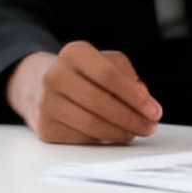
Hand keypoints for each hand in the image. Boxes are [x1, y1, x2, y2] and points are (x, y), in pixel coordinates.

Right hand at [7, 40, 160, 143]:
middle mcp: (55, 74)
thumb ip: (127, 77)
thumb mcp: (103, 63)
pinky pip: (81, 138)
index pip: (108, 75)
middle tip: (149, 127)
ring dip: (120, 132)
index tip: (154, 110)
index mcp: (73, 53)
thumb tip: (145, 101)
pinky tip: (113, 135)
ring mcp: (46, 101)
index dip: (134, 96)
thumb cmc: (81, 74)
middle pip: (100, 102)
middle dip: (131, 118)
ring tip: (135, 132)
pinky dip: (102, 139)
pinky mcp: (44, 126)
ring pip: (92, 124)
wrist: (37, 85)